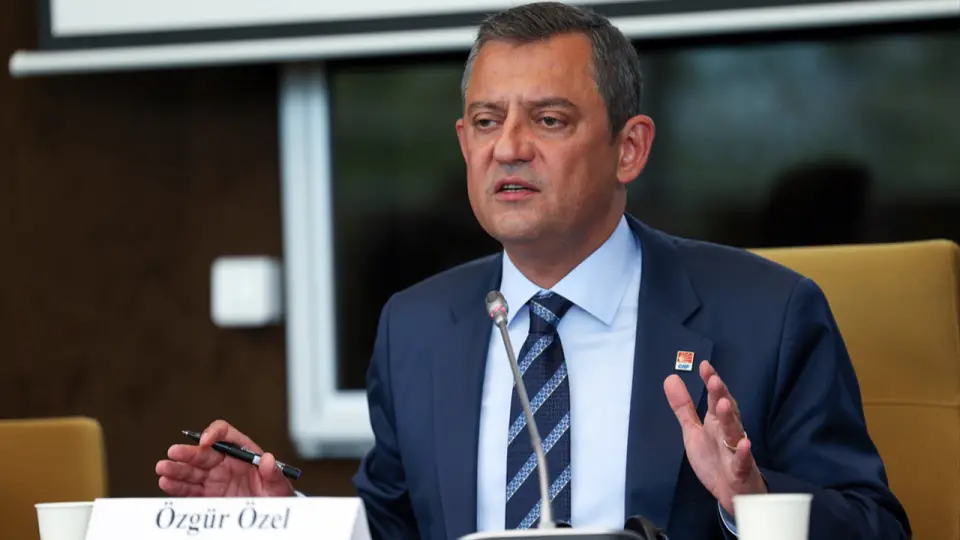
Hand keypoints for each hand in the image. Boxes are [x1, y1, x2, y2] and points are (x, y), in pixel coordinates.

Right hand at [155, 420, 294, 497]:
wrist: (270, 515)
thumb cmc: (275, 494)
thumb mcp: (280, 484)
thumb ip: (274, 472)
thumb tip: (268, 459)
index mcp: (243, 452)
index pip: (225, 434)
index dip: (214, 433)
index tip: (206, 441)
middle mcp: (225, 462)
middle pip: (203, 452)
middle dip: (188, 453)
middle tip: (173, 452)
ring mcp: (215, 478)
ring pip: (192, 470)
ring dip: (177, 469)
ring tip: (162, 469)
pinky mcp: (208, 495)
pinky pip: (190, 489)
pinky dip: (177, 487)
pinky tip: (166, 483)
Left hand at [664, 361, 765, 514]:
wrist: (732, 494)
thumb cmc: (715, 460)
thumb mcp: (693, 431)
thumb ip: (683, 407)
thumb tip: (670, 378)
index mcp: (717, 422)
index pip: (715, 398)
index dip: (711, 382)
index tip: (704, 365)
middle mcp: (728, 432)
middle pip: (726, 411)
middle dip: (721, 395)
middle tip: (714, 380)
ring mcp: (736, 451)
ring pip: (735, 432)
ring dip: (730, 419)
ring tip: (724, 404)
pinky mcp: (741, 471)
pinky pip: (742, 462)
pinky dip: (744, 453)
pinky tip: (744, 444)